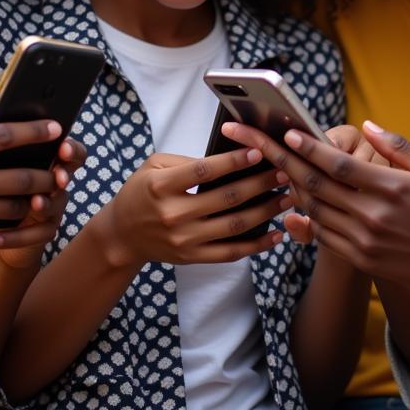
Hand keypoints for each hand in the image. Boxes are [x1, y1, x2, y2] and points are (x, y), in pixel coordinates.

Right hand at [0, 99, 61, 265]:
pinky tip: (18, 212)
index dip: (37, 131)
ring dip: (34, 200)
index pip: (5, 136)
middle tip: (61, 169)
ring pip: (15, 206)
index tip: (57, 128)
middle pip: (22, 177)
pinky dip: (10, 220)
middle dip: (49, 173)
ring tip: (45, 192)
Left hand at [0, 137, 87, 268]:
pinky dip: (16, 236)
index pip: (70, 150)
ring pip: (56, 205)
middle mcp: (54, 182)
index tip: (63, 148)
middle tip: (58, 178)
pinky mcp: (42, 231)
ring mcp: (51, 207)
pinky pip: (37, 234)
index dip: (71, 149)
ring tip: (32, 204)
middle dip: (63, 175)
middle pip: (67, 175)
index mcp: (46, 159)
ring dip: (45, 204)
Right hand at [96, 148, 288, 267]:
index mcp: (162, 187)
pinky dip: (256, 246)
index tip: (259, 151)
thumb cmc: (140, 192)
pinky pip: (230, 253)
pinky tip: (276, 234)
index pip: (204, 172)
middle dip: (260, 184)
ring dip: (265, 212)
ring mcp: (184, 240)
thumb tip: (227, 158)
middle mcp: (174, 215)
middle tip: (284, 171)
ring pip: (234, 226)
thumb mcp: (154, 166)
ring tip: (287, 198)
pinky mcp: (192, 257)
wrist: (122, 235)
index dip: (233, 162)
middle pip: (226, 198)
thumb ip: (187, 161)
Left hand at [222, 119, 409, 299]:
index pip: (337, 164)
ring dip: (290, 188)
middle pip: (315, 185)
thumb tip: (367, 126)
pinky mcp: (364, 261)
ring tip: (269, 165)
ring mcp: (365, 242)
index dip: (307, 147)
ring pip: (315, 211)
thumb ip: (397, 145)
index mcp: (391, 187)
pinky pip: (325, 236)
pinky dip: (307, 216)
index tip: (285, 131)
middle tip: (253, 142)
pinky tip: (295, 200)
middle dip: (280, 160)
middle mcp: (373, 216)